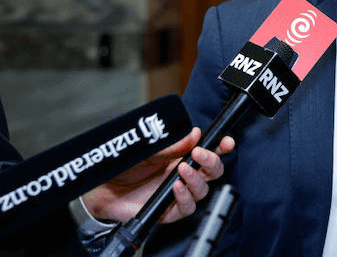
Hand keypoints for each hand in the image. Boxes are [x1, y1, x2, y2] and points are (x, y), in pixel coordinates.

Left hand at [81, 127, 234, 223]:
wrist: (102, 188)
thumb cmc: (124, 165)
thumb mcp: (148, 149)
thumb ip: (172, 145)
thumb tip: (194, 134)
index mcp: (182, 155)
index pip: (209, 151)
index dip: (221, 147)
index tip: (226, 142)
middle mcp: (183, 174)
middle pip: (213, 171)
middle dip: (212, 161)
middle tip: (200, 154)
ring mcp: (178, 192)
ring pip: (203, 189)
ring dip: (196, 179)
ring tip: (182, 170)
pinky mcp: (169, 210)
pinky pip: (187, 208)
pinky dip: (185, 197)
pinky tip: (176, 188)